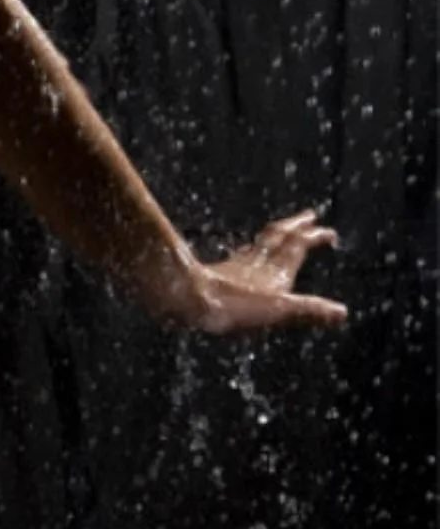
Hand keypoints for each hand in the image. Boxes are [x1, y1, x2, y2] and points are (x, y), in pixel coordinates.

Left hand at [187, 209, 347, 333]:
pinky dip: (251, 251)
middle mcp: (257, 263)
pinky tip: (243, 256)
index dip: (313, 236)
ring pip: (260, 243)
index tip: (328, 229)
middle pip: (279, 236)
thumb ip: (309, 310)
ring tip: (281, 231)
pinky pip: (241, 256)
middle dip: (296, 225)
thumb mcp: (277, 311)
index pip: (297, 244)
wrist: (186, 299)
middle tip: (309, 215)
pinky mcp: (219, 273)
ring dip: (275, 235)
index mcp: (274, 270)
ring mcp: (236, 267)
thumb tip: (342, 312)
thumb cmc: (230, 306)